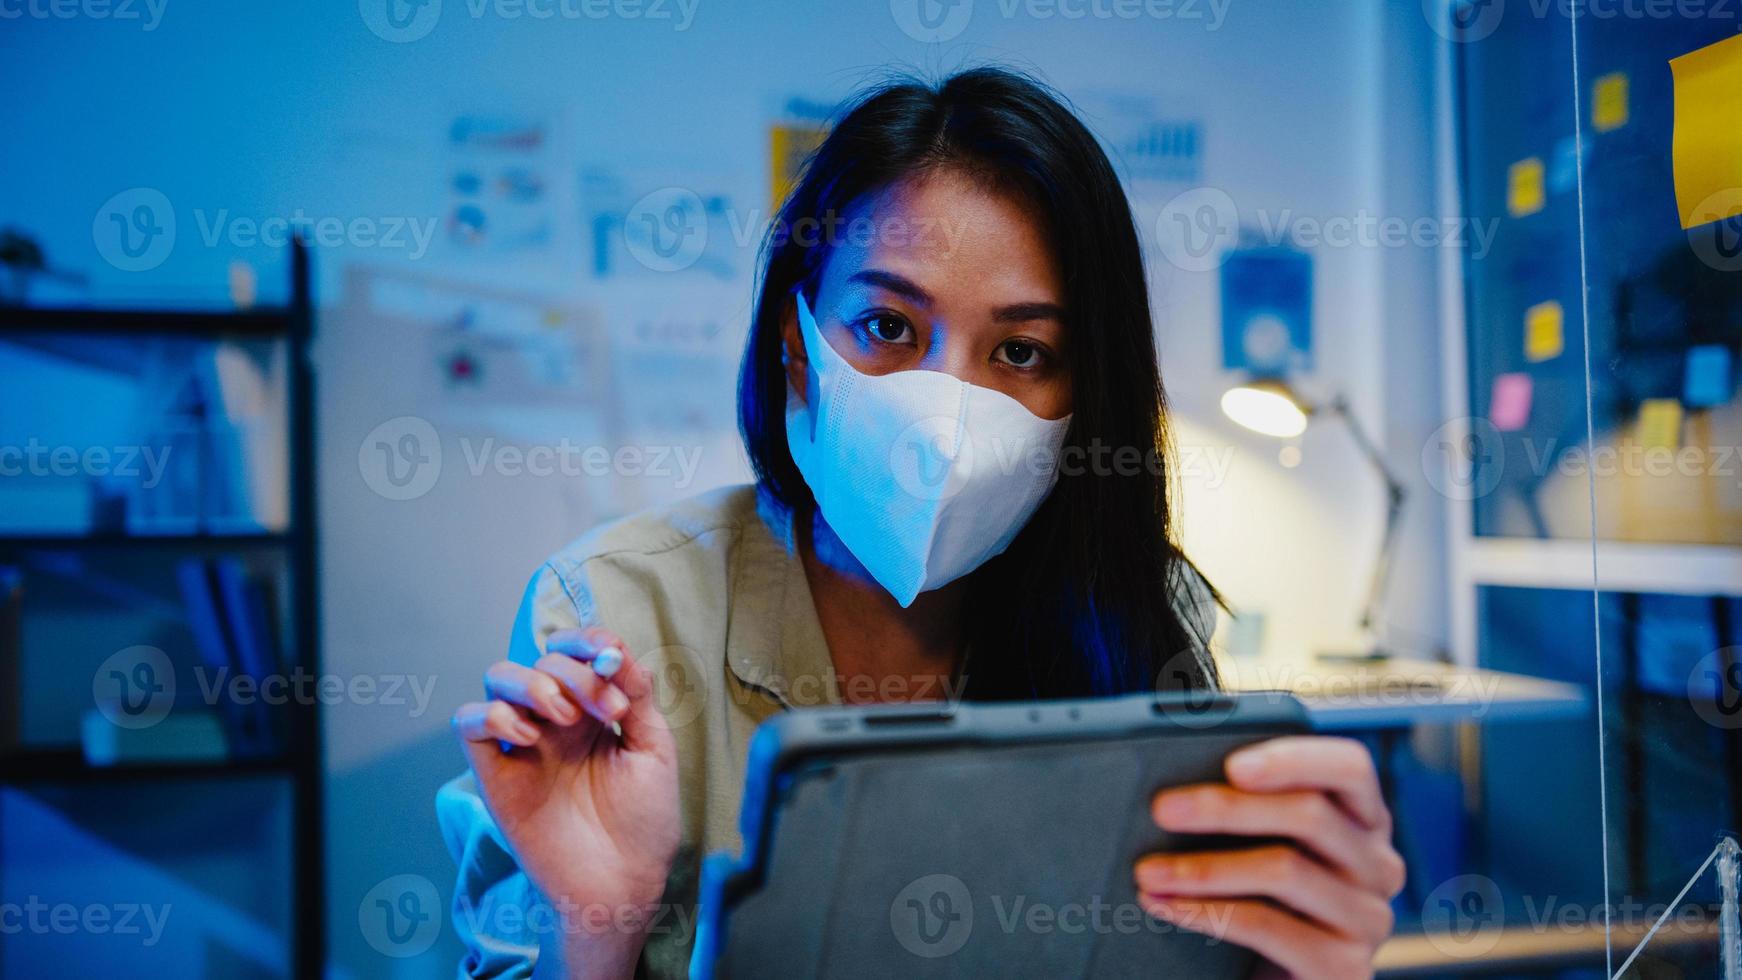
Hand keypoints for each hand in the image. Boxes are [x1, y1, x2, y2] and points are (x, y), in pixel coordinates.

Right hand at [453, 627, 681, 978]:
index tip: (612, 656)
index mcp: (593, 710)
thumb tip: (617, 653)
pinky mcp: (496, 776)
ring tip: (564, 715)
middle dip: (576, 674)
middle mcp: (554, 721)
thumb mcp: (653, 749)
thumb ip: (636, 697)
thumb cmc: (644, 822)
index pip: (574, 652)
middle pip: (541, 661)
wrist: (624, 883)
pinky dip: (492, 715)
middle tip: (608, 712)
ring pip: (497, 677)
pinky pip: (469, 724)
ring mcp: (523, 746)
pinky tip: (529, 737)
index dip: (587, 640)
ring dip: (531, 682)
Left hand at [1133, 736, 1404, 979]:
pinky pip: (1268, 927)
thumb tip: (1179, 785)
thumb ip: (1249, 808)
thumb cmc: (1265, 899)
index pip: (1350, 767)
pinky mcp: (1344, 967)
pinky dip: (1207, 913)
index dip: (1294, 760)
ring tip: (1148, 870)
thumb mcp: (1266, 845)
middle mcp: (1377, 865)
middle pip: (1310, 815)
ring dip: (1205, 868)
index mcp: (1363, 818)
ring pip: (1285, 870)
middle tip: (1162, 809)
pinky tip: (1164, 905)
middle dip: (1226, 808)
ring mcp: (1368, 919)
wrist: (1273, 978)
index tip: (1232, 764)